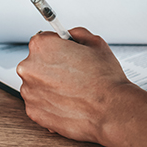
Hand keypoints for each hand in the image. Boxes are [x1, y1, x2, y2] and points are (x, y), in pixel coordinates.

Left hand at [17, 27, 146, 146]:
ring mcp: (32, 91)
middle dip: (55, 66)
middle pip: (38, 61)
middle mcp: (32, 67)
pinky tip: (73, 103)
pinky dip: (52, 103)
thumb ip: (78, 35)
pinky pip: (40, 103)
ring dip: (52, 85)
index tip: (65, 52)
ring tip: (77, 90)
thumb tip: (72, 34)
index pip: (43, 39)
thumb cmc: (109, 79)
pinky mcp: (35, 112)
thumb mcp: (97, 44)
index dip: (59, 47)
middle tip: (76, 73)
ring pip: (38, 83)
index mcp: (45, 46)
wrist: (114, 111)